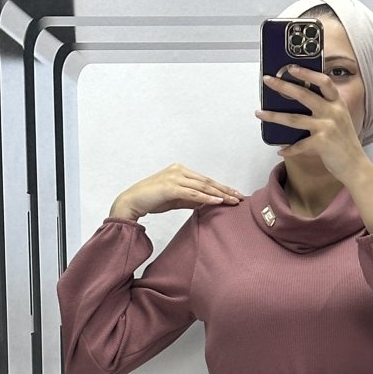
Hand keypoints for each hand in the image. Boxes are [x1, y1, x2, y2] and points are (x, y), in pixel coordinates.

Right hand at [111, 163, 244, 218]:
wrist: (132, 201)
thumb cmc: (152, 199)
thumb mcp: (175, 199)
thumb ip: (191, 199)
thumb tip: (207, 202)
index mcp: (181, 170)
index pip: (205, 180)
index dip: (221, 187)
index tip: (234, 194)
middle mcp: (179, 170)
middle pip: (207, 181)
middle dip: (225, 190)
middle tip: (240, 197)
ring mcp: (175, 177)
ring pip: (203, 186)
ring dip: (220, 194)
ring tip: (233, 200)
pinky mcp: (171, 187)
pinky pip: (193, 193)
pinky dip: (206, 197)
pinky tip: (218, 201)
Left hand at [255, 66, 366, 182]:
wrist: (356, 166)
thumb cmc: (345, 143)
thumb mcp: (340, 120)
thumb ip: (326, 110)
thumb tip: (300, 103)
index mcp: (337, 103)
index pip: (323, 81)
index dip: (307, 72)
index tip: (291, 67)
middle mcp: (332, 112)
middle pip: (304, 94)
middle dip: (283, 86)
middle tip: (267, 80)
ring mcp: (327, 127)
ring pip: (294, 119)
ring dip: (274, 116)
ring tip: (260, 113)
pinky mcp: (322, 143)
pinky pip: (299, 145)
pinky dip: (289, 149)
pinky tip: (280, 150)